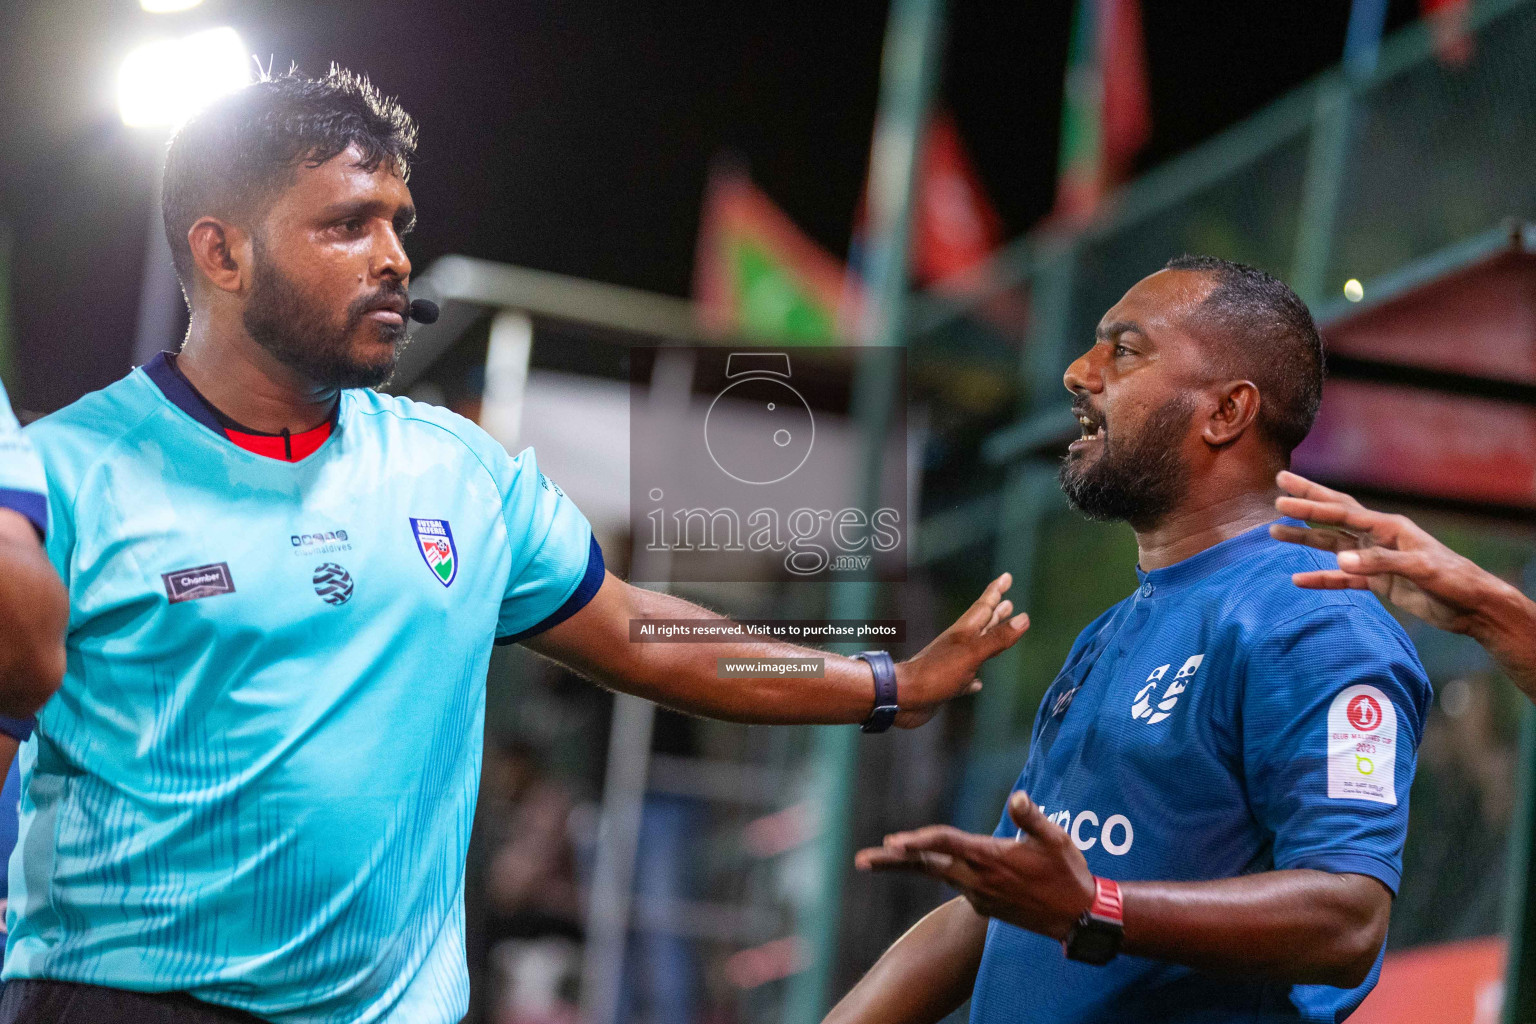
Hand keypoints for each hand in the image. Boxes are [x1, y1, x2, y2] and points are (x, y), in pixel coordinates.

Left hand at [855, 791, 1093, 939]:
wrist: (1079, 917)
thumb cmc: (1069, 874)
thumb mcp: (1056, 839)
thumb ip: (1032, 818)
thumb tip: (1017, 797)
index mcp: (991, 858)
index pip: (947, 844)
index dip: (919, 841)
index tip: (892, 842)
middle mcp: (978, 879)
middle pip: (926, 865)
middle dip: (892, 862)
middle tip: (861, 861)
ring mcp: (978, 895)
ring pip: (935, 874)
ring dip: (906, 866)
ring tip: (878, 858)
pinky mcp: (983, 904)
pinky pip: (955, 882)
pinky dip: (939, 870)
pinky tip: (932, 861)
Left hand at [890, 573, 1027, 728]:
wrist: (903, 697)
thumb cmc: (936, 673)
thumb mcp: (971, 654)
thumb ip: (997, 638)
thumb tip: (1023, 618)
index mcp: (964, 633)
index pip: (984, 606)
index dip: (996, 591)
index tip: (1006, 576)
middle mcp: (958, 645)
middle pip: (981, 624)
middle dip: (995, 613)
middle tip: (1007, 601)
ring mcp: (952, 664)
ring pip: (975, 649)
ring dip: (987, 640)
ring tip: (997, 633)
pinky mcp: (947, 684)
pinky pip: (965, 678)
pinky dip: (974, 679)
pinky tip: (978, 683)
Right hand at [1269, 471, 1522, 636]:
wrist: (1473, 606)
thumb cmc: (1454, 581)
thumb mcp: (1419, 569)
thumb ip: (1379, 563)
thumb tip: (1340, 559)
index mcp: (1389, 527)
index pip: (1342, 512)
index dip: (1311, 506)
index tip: (1282, 499)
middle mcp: (1378, 537)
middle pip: (1334, 515)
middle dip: (1306, 501)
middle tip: (1279, 484)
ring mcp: (1376, 559)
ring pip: (1332, 544)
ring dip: (1305, 538)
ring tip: (1274, 532)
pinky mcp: (1378, 581)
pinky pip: (1342, 578)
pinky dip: (1321, 578)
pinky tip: (1299, 580)